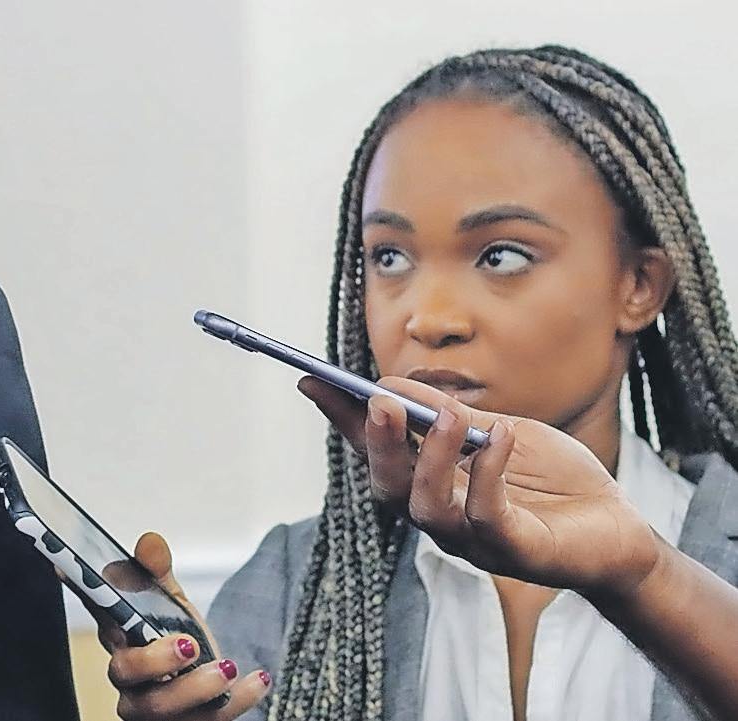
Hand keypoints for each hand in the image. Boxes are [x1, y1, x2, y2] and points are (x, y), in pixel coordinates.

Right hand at [102, 531, 270, 719]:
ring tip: (229, 667)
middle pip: (127, 675)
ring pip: (164, 709)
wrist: (206, 679)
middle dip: (155, 661)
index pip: (98, 613)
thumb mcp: (169, 603)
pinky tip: (258, 680)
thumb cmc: (176, 638)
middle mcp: (129, 680)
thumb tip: (150, 543)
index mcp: (118, 639)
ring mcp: (153, 709)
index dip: (86, 594)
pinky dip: (237, 702)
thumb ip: (158, 573)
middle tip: (187, 644)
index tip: (67, 565)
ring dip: (198, 690)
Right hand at [299, 375, 661, 595]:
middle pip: (387, 487)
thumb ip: (449, 417)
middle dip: (377, 444)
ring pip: (425, 507)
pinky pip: (486, 516)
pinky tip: (499, 438)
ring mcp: (474, 539)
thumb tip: (392, 385)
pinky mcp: (515, 551)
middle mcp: (441, 515)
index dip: (342, 420)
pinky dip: (487, 473)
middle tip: (379, 400)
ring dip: (428, 459)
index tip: (312, 380)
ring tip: (445, 416)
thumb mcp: (498, 432)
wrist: (618, 528)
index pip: (375, 451)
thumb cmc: (556, 481)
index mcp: (430, 483)